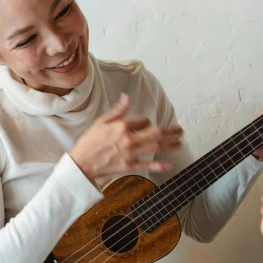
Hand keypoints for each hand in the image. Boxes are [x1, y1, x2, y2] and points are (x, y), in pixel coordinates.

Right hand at [69, 93, 183, 180]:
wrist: (82, 163)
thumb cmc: (89, 142)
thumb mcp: (101, 122)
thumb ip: (117, 110)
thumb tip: (127, 97)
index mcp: (122, 126)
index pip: (143, 121)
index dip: (146, 122)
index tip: (145, 124)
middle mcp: (129, 139)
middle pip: (155, 133)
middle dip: (170, 131)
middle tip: (180, 130)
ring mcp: (130, 153)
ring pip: (155, 147)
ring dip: (170, 145)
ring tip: (180, 142)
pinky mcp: (129, 166)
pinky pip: (147, 165)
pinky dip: (159, 165)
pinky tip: (169, 164)